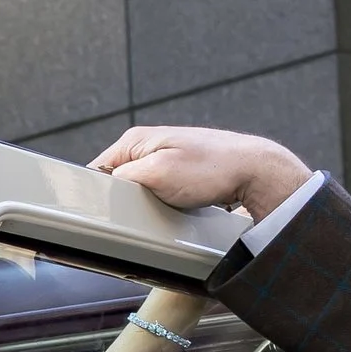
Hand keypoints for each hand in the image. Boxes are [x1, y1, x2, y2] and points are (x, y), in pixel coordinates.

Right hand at [92, 124, 310, 219]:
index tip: (110, 210)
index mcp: (135, 140)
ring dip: (145, 203)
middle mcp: (147, 146)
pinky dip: (162, 203)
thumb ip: (123, 177)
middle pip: (117, 180)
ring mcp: (164, 158)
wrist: (252, 172)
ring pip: (138, 189)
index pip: (97, 169)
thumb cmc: (211, 168)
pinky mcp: (179, 173)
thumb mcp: (156, 173)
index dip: (101, 193)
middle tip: (140, 211)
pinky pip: (158, 192)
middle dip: (125, 200)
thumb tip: (106, 187)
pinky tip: (175, 206)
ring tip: (163, 207)